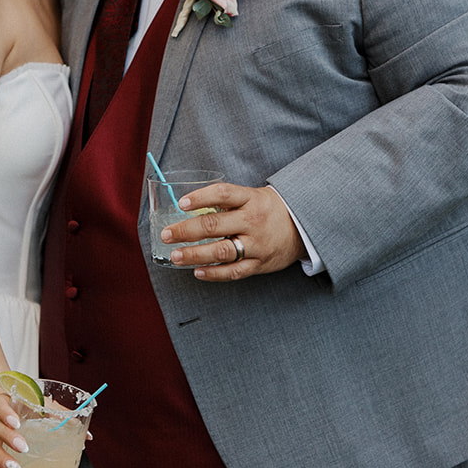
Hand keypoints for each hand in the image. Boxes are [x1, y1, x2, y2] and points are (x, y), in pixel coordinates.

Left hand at [162, 182, 305, 280]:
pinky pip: (234, 271)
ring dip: (195, 255)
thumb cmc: (268, 209)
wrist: (302, 227)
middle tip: (166, 234)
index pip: (223, 194)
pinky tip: (197, 271)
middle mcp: (253, 221)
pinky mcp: (260, 264)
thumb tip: (189, 207)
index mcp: (251, 199)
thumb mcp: (252, 196)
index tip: (181, 203)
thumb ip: (226, 202)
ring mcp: (257, 244)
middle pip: (215, 225)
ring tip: (175, 256)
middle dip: (186, 230)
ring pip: (222, 251)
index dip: (201, 197)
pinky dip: (214, 273)